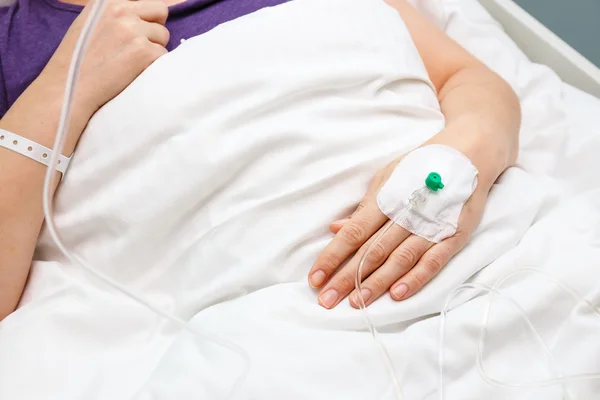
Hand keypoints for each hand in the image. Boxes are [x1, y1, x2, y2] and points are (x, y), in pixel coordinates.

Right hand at [39, 0, 169, 143]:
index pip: (148, 2)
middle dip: (154, 31)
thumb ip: (115, 16)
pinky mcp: (143, 51)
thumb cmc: (77, 61)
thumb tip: (143, 17)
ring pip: (163, 36)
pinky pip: (163, 56)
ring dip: (153, 50)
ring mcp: (132, 30)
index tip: (136, 35)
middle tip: (137, 50)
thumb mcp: (90, 23)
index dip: (146, 20)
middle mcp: (120, 10)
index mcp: (107, 1)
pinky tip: (134, 73)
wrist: (67, 87)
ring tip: (131, 63)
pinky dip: (153, 67)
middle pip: (161, 13)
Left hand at [308, 155, 488, 308]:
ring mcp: (432, 225)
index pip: (354, 232)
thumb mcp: (387, 178)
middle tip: (326, 300)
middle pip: (372, 251)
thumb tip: (335, 229)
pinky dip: (415, 278)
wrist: (469, 152)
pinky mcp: (454, 235)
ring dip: (376, 283)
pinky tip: (396, 294)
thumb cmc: (420, 166)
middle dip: (346, 278)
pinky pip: (433, 261)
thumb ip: (364, 208)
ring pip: (399, 259)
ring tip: (356, 303)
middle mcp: (407, 213)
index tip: (314, 278)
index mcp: (386, 198)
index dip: (332, 256)